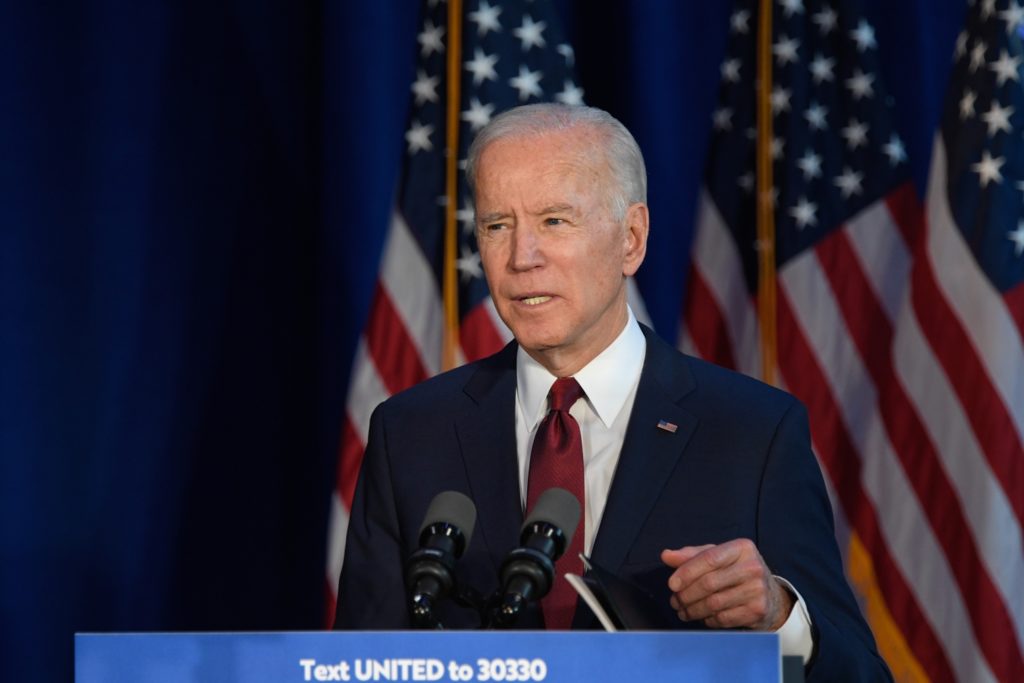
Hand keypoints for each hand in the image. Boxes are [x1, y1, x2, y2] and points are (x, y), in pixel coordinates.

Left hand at [660, 539, 793, 630]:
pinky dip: (707, 620)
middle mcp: (752, 566)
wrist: (771, 596)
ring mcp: (757, 589)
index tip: (671, 585)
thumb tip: (666, 556)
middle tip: (674, 601)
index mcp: (741, 548)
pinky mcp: (758, 610)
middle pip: (709, 583)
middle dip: (686, 595)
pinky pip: (723, 618)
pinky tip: (702, 617)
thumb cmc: (736, 572)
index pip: (708, 558)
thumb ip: (691, 556)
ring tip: (683, 611)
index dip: (686, 572)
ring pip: (714, 603)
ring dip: (693, 610)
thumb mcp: (717, 557)